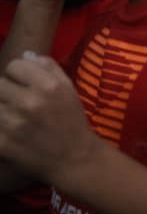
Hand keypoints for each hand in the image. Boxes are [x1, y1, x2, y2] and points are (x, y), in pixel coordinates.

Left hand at [0, 54, 101, 186]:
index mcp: (48, 86)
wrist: (73, 159)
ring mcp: (13, 124)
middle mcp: (29, 102)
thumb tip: (26, 55)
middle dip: (6, 91)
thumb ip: (49, 68)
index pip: (14, 66)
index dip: (18, 74)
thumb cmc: (72, 121)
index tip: (23, 84)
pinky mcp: (2, 143)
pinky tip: (9, 130)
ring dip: (2, 109)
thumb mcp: (69, 89)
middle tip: (15, 102)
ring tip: (12, 117)